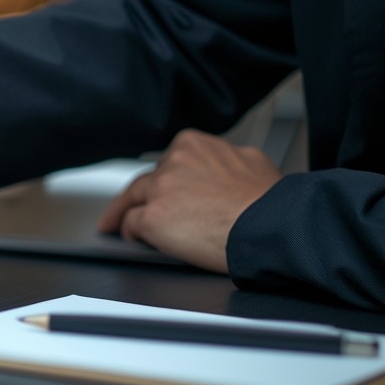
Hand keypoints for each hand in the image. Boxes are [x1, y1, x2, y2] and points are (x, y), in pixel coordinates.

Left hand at [97, 129, 281, 271]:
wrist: (272, 226)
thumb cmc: (270, 202)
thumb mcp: (252, 163)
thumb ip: (226, 161)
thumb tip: (225, 166)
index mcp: (194, 145)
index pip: (167, 163)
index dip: (161, 180)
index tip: (156, 187)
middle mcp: (174, 163)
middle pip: (146, 181)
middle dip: (136, 197)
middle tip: (121, 209)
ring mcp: (161, 189)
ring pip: (132, 200)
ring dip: (122, 214)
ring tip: (114, 225)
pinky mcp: (154, 217)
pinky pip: (133, 224)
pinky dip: (131, 233)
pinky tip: (134, 239)